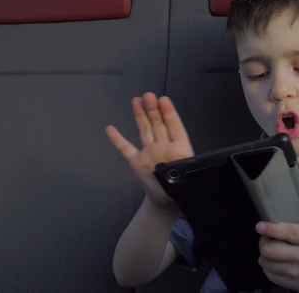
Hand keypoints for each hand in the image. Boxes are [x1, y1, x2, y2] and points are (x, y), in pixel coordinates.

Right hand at [106, 93, 193, 209]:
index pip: (174, 126)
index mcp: (179, 148)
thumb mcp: (188, 177)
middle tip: (148, 96)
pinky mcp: (136, 162)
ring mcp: (149, 152)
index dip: (169, 112)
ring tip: (137, 100)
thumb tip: (179, 161)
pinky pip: (126, 149)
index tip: (163, 100)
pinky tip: (110, 129)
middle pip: (158, 124)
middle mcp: (163, 146)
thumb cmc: (181, 188)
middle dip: (153, 109)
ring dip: (141, 115)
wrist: (167, 202)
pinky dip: (118, 139)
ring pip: (145, 130)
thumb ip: (183, 167)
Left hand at [256, 192, 298, 291]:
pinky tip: (275, 261)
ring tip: (272, 249)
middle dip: (264, 242)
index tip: (260, 226)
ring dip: (264, 254)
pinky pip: (268, 274)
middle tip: (268, 238)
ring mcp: (295, 273)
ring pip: (266, 262)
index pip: (289, 233)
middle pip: (270, 250)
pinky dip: (268, 266)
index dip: (272, 229)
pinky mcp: (290, 284)